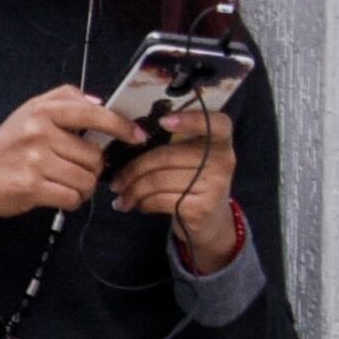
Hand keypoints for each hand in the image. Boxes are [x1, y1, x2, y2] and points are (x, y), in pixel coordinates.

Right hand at [0, 83, 142, 228]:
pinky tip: (56, 194)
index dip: (120, 126)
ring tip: (62, 182)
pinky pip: (73, 197)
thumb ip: (63, 99)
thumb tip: (100, 101)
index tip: (136, 135)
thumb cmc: (5, 148)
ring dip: (82, 187)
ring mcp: (34, 160)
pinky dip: (70, 201)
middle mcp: (38, 132)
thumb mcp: (28, 112)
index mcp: (41, 111)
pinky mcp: (32, 186)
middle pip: (94, 156)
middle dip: (91, 168)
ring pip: (87, 179)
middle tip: (73, 169)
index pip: (93, 114)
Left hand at [109, 105, 242, 269]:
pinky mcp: (202, 207)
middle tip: (115, 182)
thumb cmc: (191, 180)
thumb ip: (171, 142)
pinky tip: (138, 205)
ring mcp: (215, 185)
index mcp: (220, 140)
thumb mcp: (189, 156)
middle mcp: (223, 160)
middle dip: (133, 169)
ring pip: (158, 180)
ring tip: (121, 196)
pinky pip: (160, 200)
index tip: (163, 121)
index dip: (190, 119)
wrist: (211, 219)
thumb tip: (126, 138)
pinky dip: (142, 202)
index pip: (216, 122)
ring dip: (132, 190)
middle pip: (165, 156)